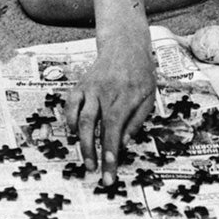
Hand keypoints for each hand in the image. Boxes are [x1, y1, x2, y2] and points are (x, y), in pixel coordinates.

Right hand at [65, 36, 156, 184]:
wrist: (125, 47)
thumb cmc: (141, 75)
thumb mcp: (149, 97)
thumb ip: (136, 121)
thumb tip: (123, 144)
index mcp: (124, 97)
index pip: (114, 128)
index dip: (110, 151)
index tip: (108, 170)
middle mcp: (104, 93)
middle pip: (93, 126)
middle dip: (91, 152)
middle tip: (94, 171)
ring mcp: (90, 89)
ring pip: (79, 118)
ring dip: (81, 142)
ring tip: (86, 160)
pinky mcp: (80, 86)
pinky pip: (70, 106)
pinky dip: (69, 122)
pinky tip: (75, 135)